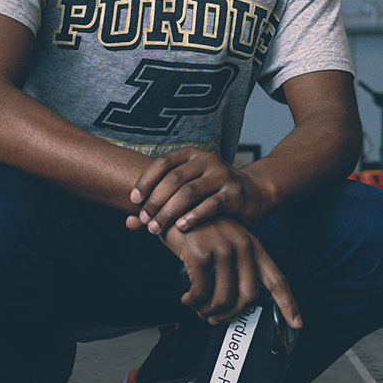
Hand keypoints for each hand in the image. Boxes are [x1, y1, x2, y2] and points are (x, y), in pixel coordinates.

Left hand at [127, 147, 269, 234]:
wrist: (253, 193)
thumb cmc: (212, 194)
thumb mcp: (187, 193)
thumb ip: (159, 205)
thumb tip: (129, 222)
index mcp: (192, 154)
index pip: (163, 162)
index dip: (146, 180)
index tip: (134, 200)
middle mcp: (207, 160)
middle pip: (174, 179)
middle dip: (155, 201)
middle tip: (144, 220)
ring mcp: (222, 175)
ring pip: (190, 192)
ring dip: (170, 211)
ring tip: (157, 228)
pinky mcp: (234, 193)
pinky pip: (211, 205)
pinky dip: (194, 216)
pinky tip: (181, 227)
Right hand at [161, 217, 301, 328]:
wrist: (173, 207)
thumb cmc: (199, 228)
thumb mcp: (226, 241)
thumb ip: (236, 266)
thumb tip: (234, 303)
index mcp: (253, 247)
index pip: (277, 279)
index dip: (289, 304)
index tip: (297, 324)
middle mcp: (242, 248)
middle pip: (248, 298)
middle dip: (229, 315)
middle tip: (213, 318)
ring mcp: (223, 250)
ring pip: (222, 300)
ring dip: (207, 311)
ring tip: (197, 307)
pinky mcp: (201, 255)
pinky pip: (200, 294)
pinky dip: (192, 302)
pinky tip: (187, 298)